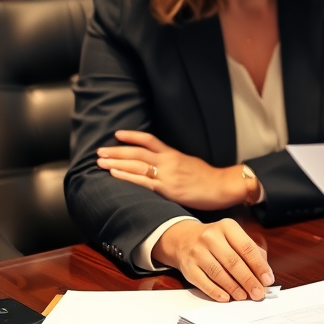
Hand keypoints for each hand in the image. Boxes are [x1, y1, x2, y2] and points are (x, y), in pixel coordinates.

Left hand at [97, 130, 248, 210]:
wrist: (223, 186)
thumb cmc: (209, 178)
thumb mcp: (190, 164)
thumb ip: (174, 163)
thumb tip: (161, 165)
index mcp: (174, 154)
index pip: (150, 140)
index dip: (132, 136)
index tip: (117, 134)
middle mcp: (168, 161)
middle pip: (138, 152)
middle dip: (117, 151)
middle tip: (100, 151)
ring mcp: (167, 175)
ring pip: (137, 165)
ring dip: (116, 163)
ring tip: (101, 162)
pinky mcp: (167, 189)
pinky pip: (143, 182)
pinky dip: (127, 177)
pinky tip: (115, 175)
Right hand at [153, 218, 273, 301]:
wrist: (183, 239)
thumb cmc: (216, 241)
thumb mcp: (234, 237)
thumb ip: (252, 251)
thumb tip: (265, 273)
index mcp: (227, 227)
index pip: (247, 248)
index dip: (259, 266)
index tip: (268, 280)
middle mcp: (211, 237)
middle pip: (233, 262)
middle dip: (248, 280)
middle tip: (259, 293)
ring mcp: (197, 252)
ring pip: (218, 273)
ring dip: (234, 288)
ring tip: (244, 296)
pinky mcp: (187, 267)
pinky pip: (203, 282)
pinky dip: (216, 292)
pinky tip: (226, 298)